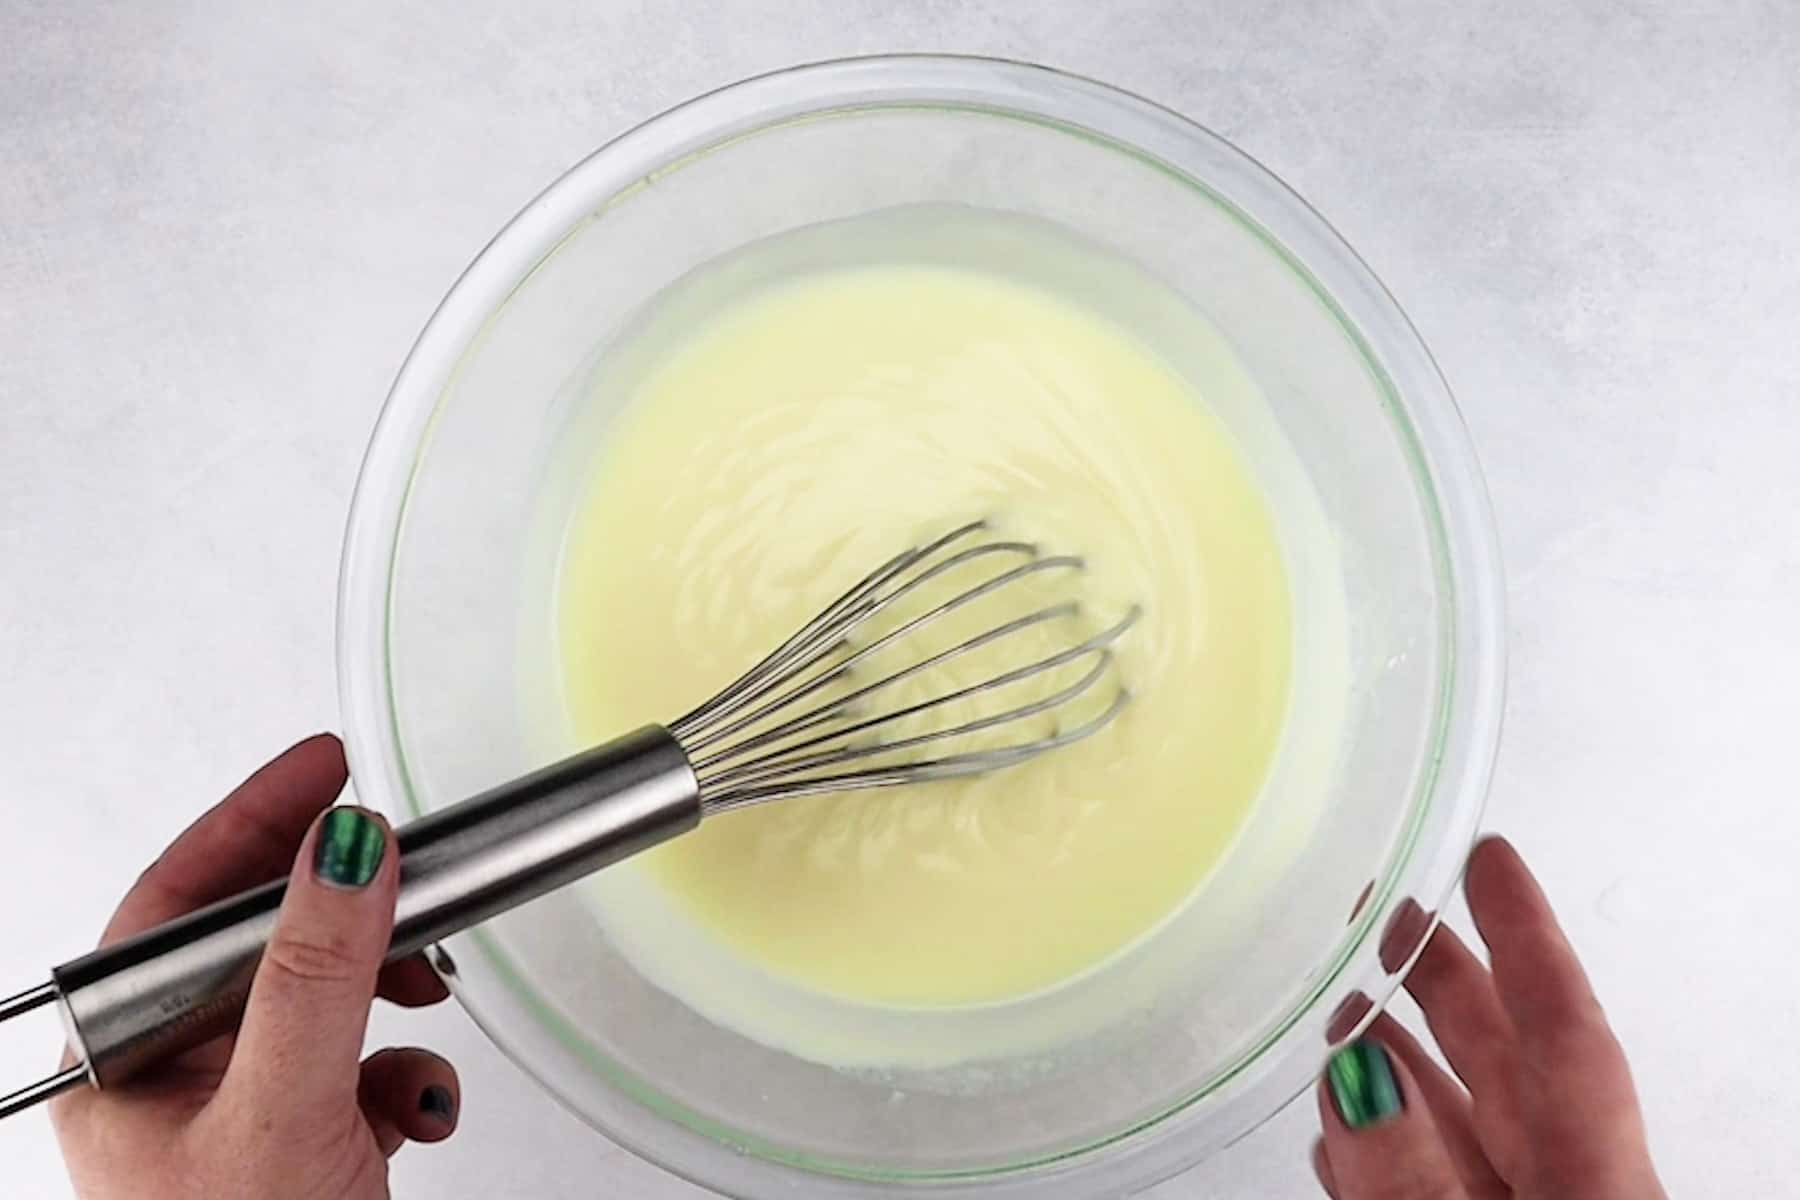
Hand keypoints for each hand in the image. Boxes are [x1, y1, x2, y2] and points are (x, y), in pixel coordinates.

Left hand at [52, 735, 459, 1199]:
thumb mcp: (281, 1113)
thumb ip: (316, 977)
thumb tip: (344, 851)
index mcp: (124, 1062)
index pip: (177, 902)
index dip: (252, 820)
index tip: (327, 763)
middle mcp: (174, 1079)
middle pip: (261, 936)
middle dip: (349, 911)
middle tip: (409, 869)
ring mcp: (242, 1108)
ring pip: (323, 992)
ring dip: (391, 991)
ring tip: (426, 999)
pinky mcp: (304, 1136)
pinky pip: (362, 1059)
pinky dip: (406, 1068)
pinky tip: (414, 1106)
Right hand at [1314, 836, 1665, 1198]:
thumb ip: (1415, 1178)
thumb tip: (1363, 1077)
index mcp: (1599, 1187)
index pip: (1566, 1034)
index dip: (1526, 936)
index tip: (1491, 857)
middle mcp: (1570, 1192)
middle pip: (1512, 1061)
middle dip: (1446, 975)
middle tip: (1394, 906)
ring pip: (1466, 1120)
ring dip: (1399, 1056)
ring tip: (1344, 1000)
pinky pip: (1437, 1177)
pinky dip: (1389, 1138)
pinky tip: (1347, 1119)